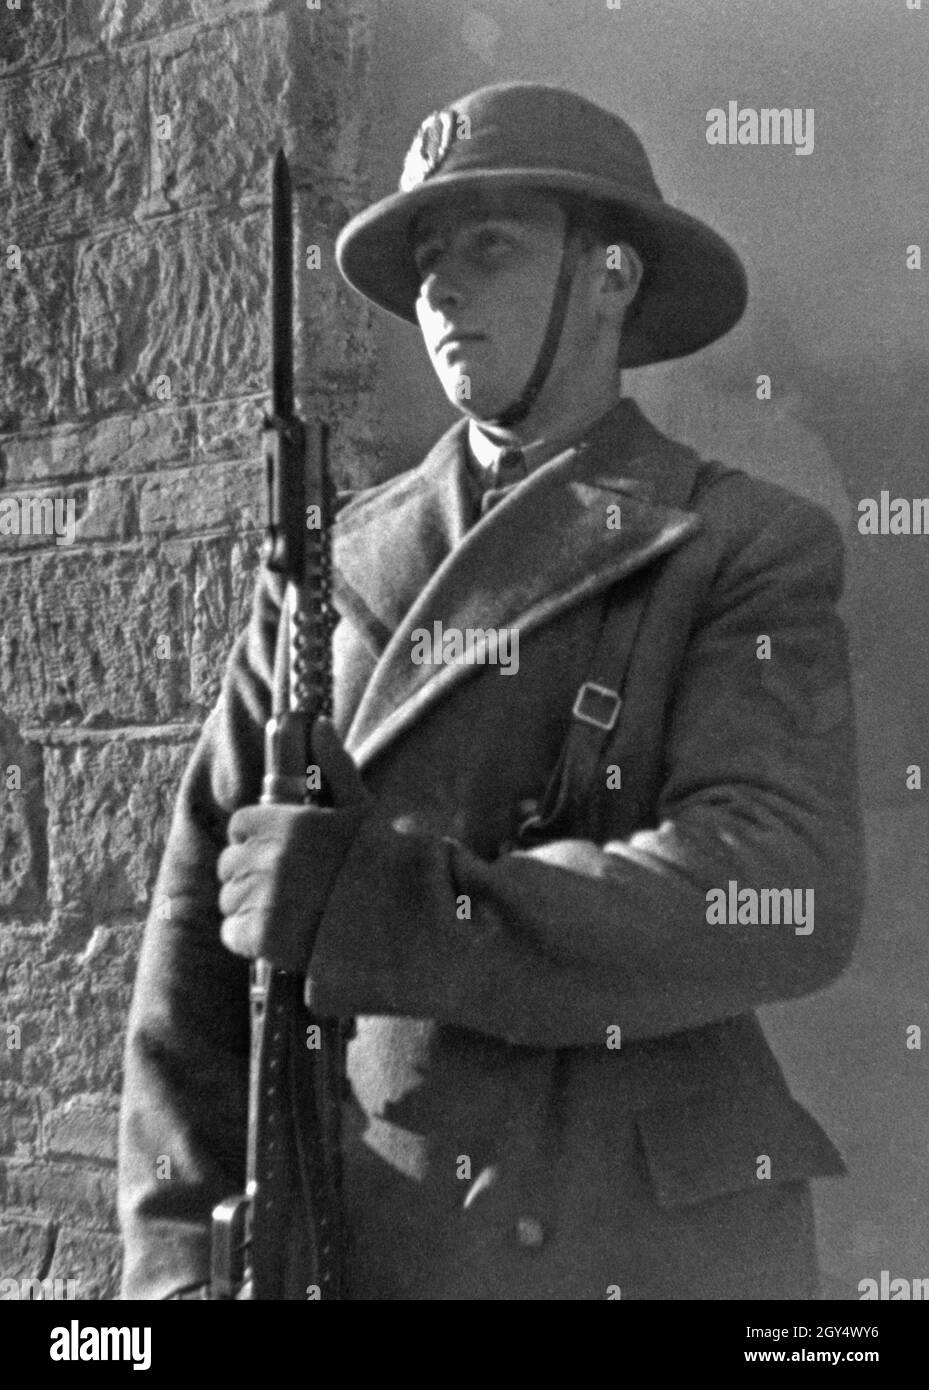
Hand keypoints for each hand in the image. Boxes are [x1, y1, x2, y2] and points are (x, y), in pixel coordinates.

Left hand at [217, 717, 372, 971]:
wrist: (399, 927)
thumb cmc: (380, 868)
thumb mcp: (362, 811)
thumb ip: (335, 766)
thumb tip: (319, 724)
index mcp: (292, 824)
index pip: (239, 825)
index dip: (251, 840)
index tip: (272, 854)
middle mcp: (273, 857)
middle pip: (229, 864)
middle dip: (249, 875)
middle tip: (281, 888)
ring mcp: (266, 898)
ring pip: (228, 899)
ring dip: (248, 907)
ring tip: (282, 913)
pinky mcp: (263, 937)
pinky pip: (231, 933)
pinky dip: (246, 936)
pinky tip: (275, 936)